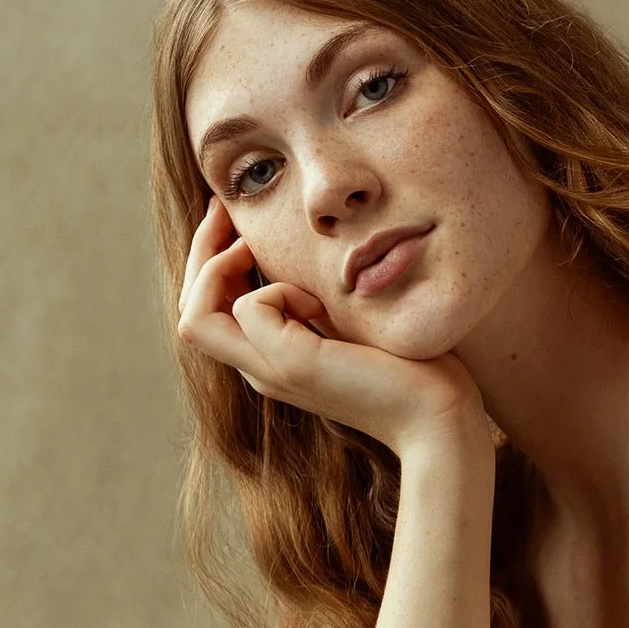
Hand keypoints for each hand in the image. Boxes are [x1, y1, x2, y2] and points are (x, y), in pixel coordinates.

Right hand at [176, 195, 483, 454]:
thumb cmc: (412, 369)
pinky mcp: (292, 364)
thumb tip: (307, 252)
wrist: (439, 417)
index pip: (208, 311)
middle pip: (189, 312)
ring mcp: (271, 370)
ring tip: (250, 248)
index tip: (233, 220)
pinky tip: (317, 299)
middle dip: (199, 253)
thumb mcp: (351, 320)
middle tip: (222, 210)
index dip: (209, 262)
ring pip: (194, 317)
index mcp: (271, 359)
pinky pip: (249, 308)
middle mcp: (260, 369)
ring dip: (217, 269)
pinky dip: (275, 287)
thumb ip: (320, 299)